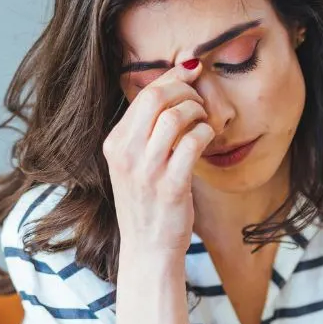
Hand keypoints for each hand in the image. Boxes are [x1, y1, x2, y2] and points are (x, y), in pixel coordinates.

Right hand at [102, 60, 215, 259]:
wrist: (148, 248)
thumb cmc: (147, 202)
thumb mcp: (133, 163)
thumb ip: (145, 130)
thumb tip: (173, 87)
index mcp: (114, 144)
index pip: (143, 95)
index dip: (172, 78)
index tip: (190, 75)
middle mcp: (126, 154)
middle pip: (157, 98)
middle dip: (185, 90)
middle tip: (199, 100)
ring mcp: (147, 171)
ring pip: (175, 117)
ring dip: (198, 112)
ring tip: (204, 122)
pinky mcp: (171, 186)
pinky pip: (193, 143)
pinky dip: (206, 134)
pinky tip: (208, 139)